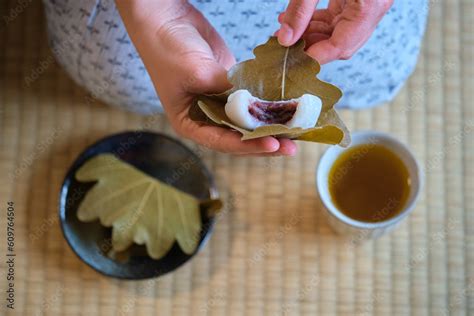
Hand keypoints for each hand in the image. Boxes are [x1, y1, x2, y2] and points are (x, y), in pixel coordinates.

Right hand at [116, 0, 296, 155]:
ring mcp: (219, 102)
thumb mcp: (197, 73)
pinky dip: (267, 104)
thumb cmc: (169, 49)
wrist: (166, 18)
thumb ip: (227, 91)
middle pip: (238, 137)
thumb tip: (258, 105)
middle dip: (264, 141)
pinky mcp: (230, 86)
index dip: (248, 145)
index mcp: (190, 123)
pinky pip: (251, 99)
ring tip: (294, 131)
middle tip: (290, 146)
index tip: (272, 143)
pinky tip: (286, 107)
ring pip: (247, 120)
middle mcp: (205, 117)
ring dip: (269, 125)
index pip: (221, 142)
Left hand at [277, 0, 392, 63]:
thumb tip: (285, 39)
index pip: (341, 46)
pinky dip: (319, 21)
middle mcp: (375, 6)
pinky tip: (297, 19)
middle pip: (342, 44)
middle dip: (311, 46)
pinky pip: (340, 18)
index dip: (314, 57)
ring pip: (340, 32)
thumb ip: (300, 9)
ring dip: (312, 34)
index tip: (290, 62)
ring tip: (284, 29)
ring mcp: (369, 2)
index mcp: (370, 3)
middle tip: (283, 46)